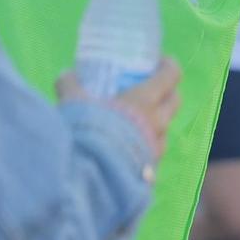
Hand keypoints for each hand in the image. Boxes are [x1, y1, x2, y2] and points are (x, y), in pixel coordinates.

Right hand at [57, 57, 181, 160]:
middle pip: (174, 101)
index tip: (159, 61)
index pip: (171, 75)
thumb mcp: (74, 104)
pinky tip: (128, 147)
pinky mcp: (149, 168)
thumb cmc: (85, 133)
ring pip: (165, 128)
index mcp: (145, 101)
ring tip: (136, 120)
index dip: (168, 65)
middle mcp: (157, 123)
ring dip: (155, 121)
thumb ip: (70, 86)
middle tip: (151, 88)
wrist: (88, 177)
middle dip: (166, 92)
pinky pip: (153, 152)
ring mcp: (155, 147)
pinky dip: (144, 145)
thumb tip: (65, 75)